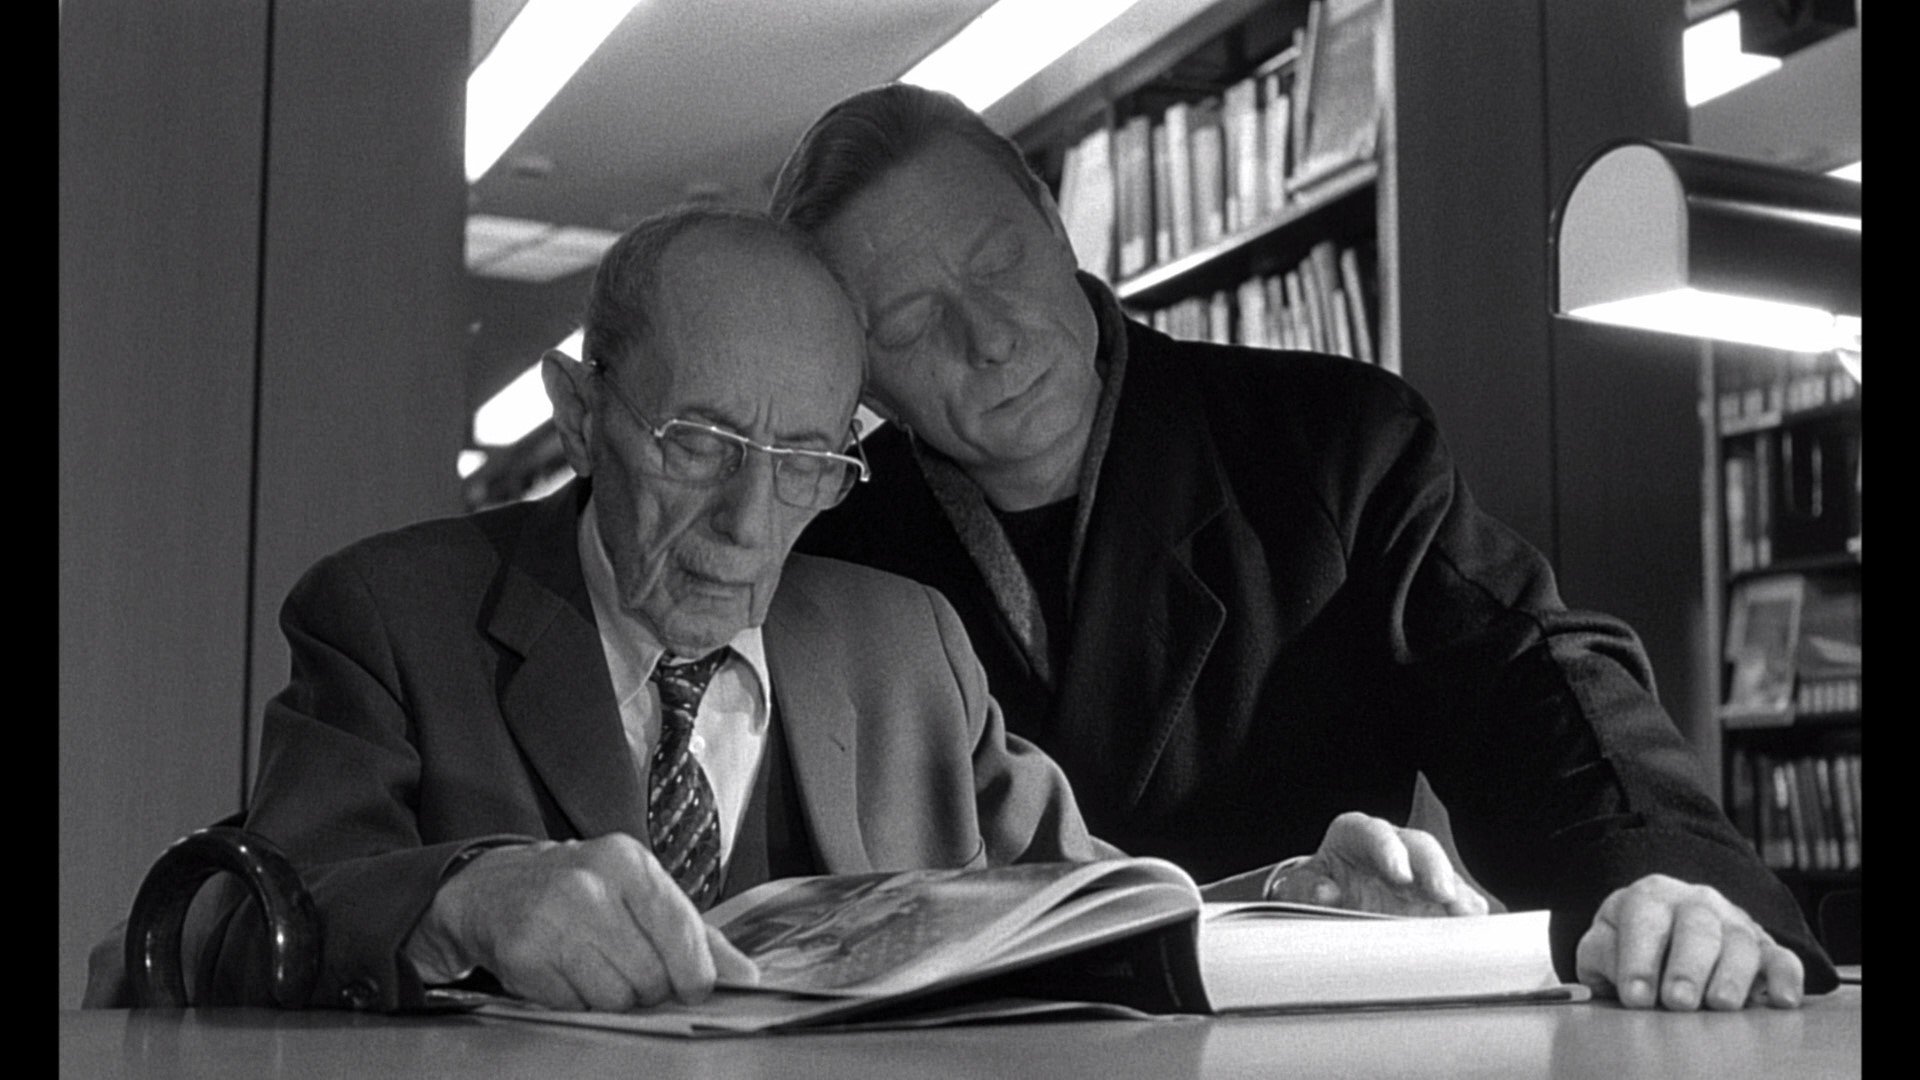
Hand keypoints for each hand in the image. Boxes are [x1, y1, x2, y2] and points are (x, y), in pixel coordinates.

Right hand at [404, 834, 759, 1010]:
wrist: (496, 888)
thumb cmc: (584, 892)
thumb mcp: (643, 895)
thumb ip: (698, 936)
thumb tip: (747, 977)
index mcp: (631, 862)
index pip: (682, 930)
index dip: (696, 973)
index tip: (696, 989)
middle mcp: (591, 884)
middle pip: (652, 974)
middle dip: (650, 988)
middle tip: (631, 972)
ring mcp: (553, 918)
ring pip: (616, 997)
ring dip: (614, 999)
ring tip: (597, 970)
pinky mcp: (524, 953)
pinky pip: (575, 1006)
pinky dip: (578, 1003)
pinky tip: (567, 975)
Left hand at [1263, 811, 1489, 915]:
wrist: (1329, 904)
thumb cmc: (1318, 886)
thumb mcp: (1302, 885)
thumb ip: (1305, 887)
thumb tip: (1324, 892)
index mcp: (1356, 836)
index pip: (1374, 833)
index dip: (1389, 850)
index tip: (1399, 874)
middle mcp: (1394, 848)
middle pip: (1420, 847)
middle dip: (1434, 869)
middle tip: (1443, 894)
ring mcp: (1418, 873)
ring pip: (1445, 875)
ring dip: (1458, 894)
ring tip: (1467, 915)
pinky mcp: (1436, 900)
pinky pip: (1457, 902)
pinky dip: (1466, 914)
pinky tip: (1474, 927)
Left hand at [1575, 874, 1802, 1010]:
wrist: (1664, 937)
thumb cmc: (1627, 949)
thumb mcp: (1601, 949)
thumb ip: (1602, 959)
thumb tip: (1608, 987)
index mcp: (1649, 897)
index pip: (1644, 920)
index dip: (1639, 959)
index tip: (1636, 998)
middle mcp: (1695, 902)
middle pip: (1697, 926)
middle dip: (1688, 966)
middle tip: (1678, 1002)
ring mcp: (1734, 922)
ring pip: (1740, 941)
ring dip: (1731, 975)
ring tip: (1719, 1005)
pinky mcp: (1765, 947)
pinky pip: (1782, 958)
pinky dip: (1787, 978)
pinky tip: (1781, 1001)